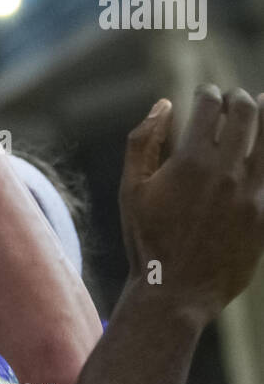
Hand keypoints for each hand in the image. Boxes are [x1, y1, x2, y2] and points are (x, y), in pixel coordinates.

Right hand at [119, 86, 263, 321]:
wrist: (175, 291)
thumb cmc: (147, 239)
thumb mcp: (131, 189)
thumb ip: (143, 141)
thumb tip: (163, 105)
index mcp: (191, 161)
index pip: (210, 106)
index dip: (209, 93)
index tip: (206, 93)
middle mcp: (227, 171)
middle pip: (246, 113)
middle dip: (239, 99)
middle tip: (235, 98)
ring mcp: (253, 193)